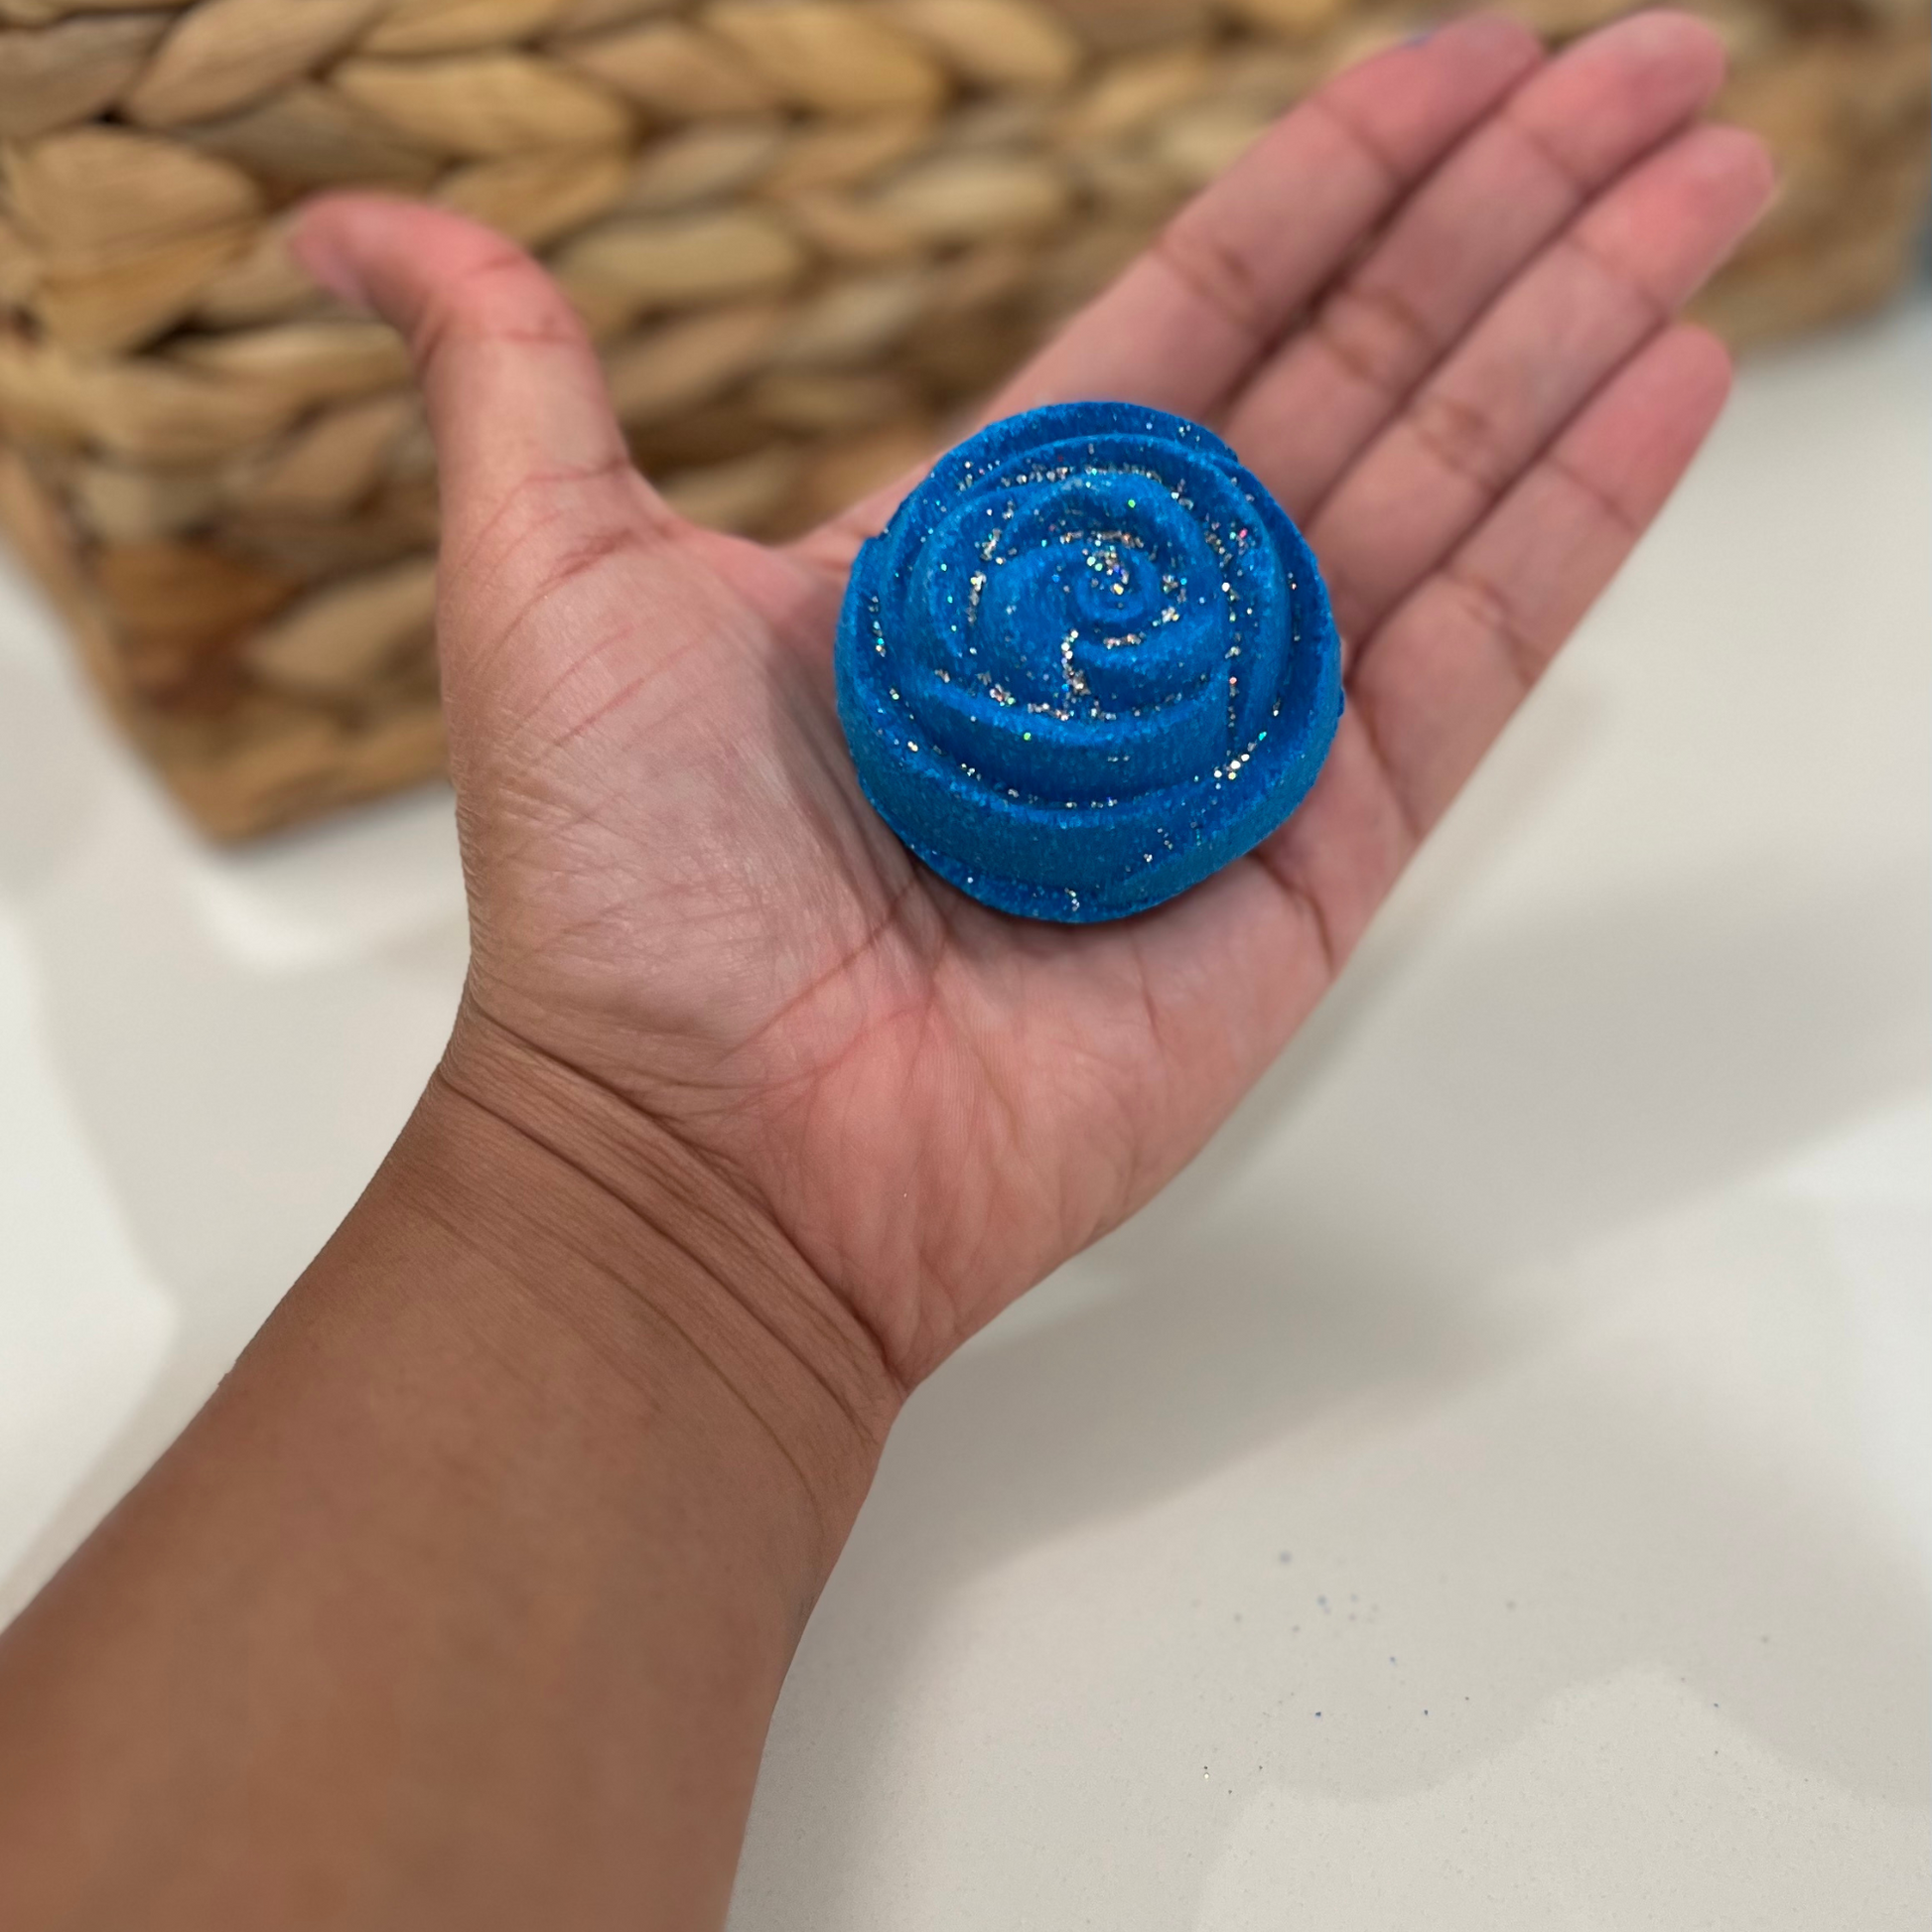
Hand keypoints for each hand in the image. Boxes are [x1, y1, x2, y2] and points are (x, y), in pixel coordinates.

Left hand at [294, 10, 1770, 1397]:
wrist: (704, 1148)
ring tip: (1707, 174)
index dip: (1338, 178)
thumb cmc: (621, 887)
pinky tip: (1664, 380)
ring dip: (1580, 326)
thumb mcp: (545, 574)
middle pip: (1362, 373)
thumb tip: (344, 223)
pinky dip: (1570, 529)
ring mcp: (1239, 746)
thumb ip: (507, 370)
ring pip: (1443, 493)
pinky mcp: (1307, 870)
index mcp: (994, 543)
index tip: (1465, 57)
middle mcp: (1136, 631)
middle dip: (1514, 214)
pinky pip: (1462, 674)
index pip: (1208, 313)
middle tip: (1660, 68)